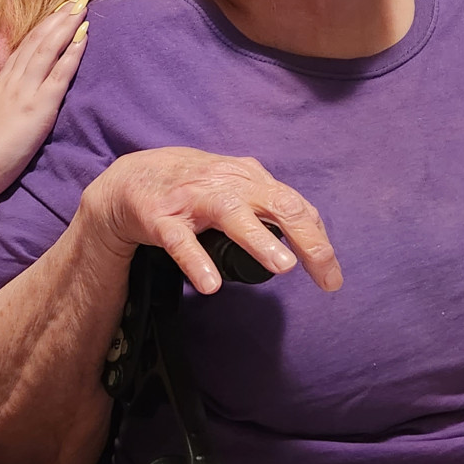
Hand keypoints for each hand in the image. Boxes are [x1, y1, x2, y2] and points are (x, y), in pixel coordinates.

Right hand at [0, 0, 89, 199]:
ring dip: (66, 26)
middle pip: (37, 41)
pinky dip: (72, 52)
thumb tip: (10, 97)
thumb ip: (1, 102)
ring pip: (47, 49)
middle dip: (57, 18)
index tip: (56, 12)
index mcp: (1, 84)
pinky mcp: (38, 106)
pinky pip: (59, 73)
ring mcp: (25, 91)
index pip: (25, 48)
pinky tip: (83, 37)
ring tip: (81, 7)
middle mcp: (13, 81)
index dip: (42, 28)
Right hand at [81, 147, 343, 294]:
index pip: (294, 206)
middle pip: (276, 203)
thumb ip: (267, 208)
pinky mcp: (162, 216)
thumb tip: (309, 237)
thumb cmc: (195, 189)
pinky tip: (210, 285)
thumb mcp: (235, 190)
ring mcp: (194, 198)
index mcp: (250, 179)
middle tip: (324, 272)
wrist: (133, 178)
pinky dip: (196, 262)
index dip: (317, 240)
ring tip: (284, 267)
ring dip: (259, 238)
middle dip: (306, 237)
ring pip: (231, 213)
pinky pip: (180, 241)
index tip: (330, 277)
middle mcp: (227, 183)